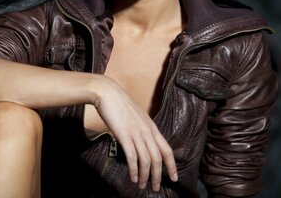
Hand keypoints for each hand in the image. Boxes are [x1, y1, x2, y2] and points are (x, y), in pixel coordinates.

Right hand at [94, 77, 176, 191]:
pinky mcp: (124, 135)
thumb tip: (143, 143)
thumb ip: (142, 130)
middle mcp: (147, 131)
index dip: (172, 166)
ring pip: (146, 160)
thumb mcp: (137, 118)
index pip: (167, 150)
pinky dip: (134, 169)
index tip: (174, 178)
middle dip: (157, 176)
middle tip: (155, 188)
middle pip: (158, 159)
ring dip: (145, 176)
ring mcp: (136, 133)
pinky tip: (132, 177)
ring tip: (141, 185)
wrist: (107, 93)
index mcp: (152, 127)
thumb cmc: (120, 105)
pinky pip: (132, 157)